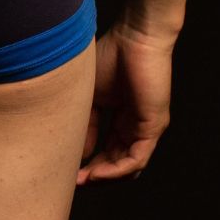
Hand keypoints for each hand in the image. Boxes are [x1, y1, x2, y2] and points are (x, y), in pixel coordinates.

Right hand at [76, 21, 173, 184]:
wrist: (136, 37)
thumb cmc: (112, 56)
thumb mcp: (91, 96)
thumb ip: (86, 125)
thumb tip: (80, 153)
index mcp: (123, 118)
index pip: (107, 151)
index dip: (88, 164)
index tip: (66, 171)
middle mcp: (136, 126)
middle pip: (118, 163)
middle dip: (94, 176)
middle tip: (71, 182)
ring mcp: (147, 128)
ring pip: (128, 167)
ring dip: (104, 178)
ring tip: (81, 181)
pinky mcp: (153, 126)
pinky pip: (135, 160)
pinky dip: (115, 171)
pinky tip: (95, 174)